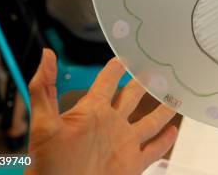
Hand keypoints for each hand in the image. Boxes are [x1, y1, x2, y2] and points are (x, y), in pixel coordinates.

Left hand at [26, 50, 177, 174]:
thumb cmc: (47, 165)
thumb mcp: (43, 123)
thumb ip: (44, 89)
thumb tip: (46, 54)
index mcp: (92, 111)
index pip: (106, 82)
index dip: (115, 68)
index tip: (123, 57)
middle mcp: (111, 124)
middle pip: (131, 97)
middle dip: (143, 83)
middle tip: (154, 69)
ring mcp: (123, 144)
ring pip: (149, 122)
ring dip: (161, 110)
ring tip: (173, 96)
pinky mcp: (132, 164)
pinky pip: (154, 150)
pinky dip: (165, 141)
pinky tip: (173, 132)